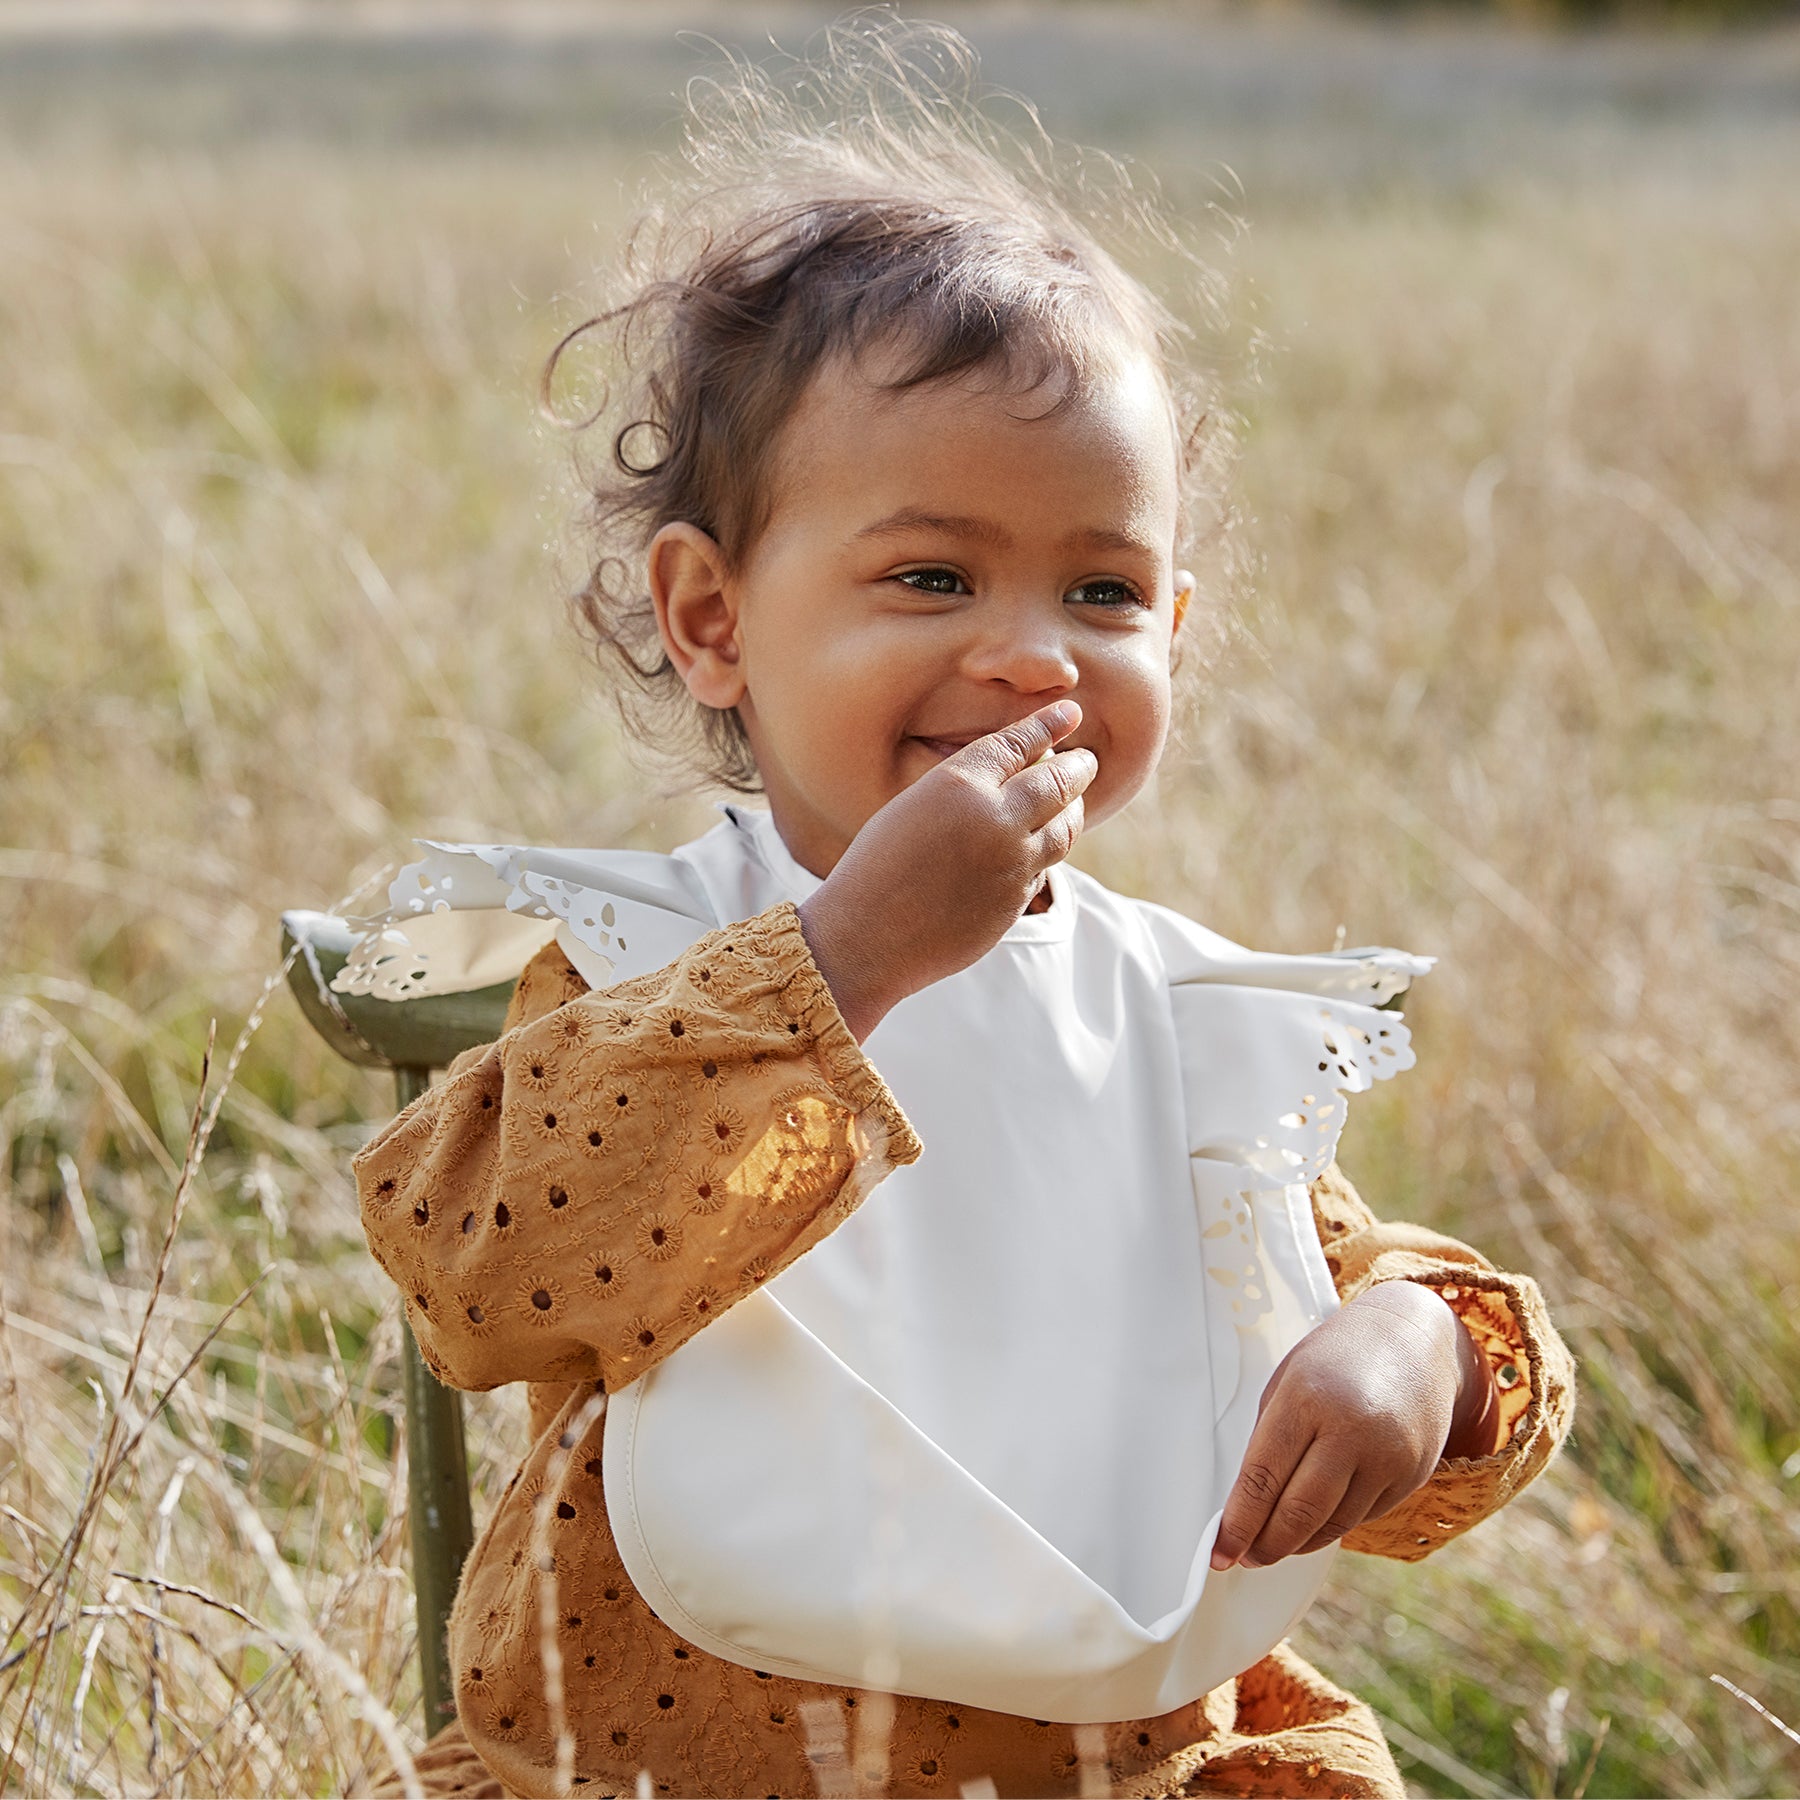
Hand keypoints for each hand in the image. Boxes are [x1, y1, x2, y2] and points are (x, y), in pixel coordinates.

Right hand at [797, 701, 1095, 1040]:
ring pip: (1064, 828)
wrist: (866, 938)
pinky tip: (1047, 843)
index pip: (1019, 743)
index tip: (1072, 712)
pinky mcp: (1016, 902)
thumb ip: (965, 790)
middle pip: (1056, 782)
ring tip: (1077, 798)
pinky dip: (1050, 848)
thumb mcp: (912, 806)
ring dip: (1075, 808)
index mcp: (959, 784)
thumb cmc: (874, 868)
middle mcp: (994, 819)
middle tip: (1087, 759)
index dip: (1049, 725)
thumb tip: (1014, 781)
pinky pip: (1044, 867)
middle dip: (1078, 767)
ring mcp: (1011, 864)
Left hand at [1210, 1282, 1501, 1570]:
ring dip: (1298, 1543)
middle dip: (1266, 1545)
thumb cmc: (1337, 1359)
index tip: (1220, 1551)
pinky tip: (1315, 1525)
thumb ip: (1271, 1439)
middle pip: (1299, 1511)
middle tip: (1245, 1557)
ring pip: (1333, 1523)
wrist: (1414, 1339)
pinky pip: (1363, 1516)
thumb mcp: (1290, 1381)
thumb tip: (1248, 1504)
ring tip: (1274, 1546)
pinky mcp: (1413, 1474)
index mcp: (1306, 1399)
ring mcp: (1387, 1456)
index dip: (1238, 1523)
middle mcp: (1350, 1430)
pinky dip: (1333, 1526)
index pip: (1262, 1477)